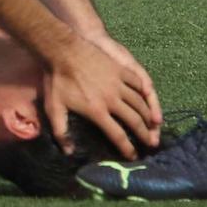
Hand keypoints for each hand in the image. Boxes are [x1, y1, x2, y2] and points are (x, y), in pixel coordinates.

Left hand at [44, 34, 160, 159]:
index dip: (128, 148)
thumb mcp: (54, 108)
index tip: (134, 157)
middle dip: (145, 134)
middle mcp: (112, 99)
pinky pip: (137, 82)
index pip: (118, 135)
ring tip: (152, 124)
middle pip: (135, 120)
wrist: (62, 50)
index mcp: (98, 111)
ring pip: (140, 103)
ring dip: (148, 115)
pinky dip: (144, 92)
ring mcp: (118, 83)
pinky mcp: (119, 69)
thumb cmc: (57, 80)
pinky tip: (146, 98)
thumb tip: (68, 152)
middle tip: (151, 143)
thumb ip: (61, 132)